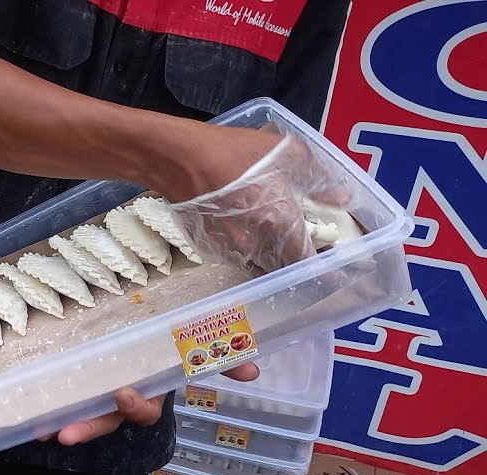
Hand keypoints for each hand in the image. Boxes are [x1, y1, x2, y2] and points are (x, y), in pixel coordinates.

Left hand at [49, 363, 259, 444]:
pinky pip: (61, 397)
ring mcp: (97, 393)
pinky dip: (47, 407)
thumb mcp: (192, 349)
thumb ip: (221, 360)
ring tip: (42, 432)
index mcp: (147, 391)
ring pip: (81, 414)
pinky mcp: (75, 382)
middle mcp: (121, 398)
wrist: (142, 334)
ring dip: (63, 424)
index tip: (124, 393)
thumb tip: (254, 371)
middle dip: (88, 428)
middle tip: (66, 435)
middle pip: (105, 420)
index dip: (135, 407)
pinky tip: (29, 416)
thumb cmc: (166, 343)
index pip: (143, 410)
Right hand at [156, 125, 355, 272]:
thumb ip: (318, 179)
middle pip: (282, 265)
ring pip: (257, 263)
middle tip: (305, 252)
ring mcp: (228, 247)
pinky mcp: (208, 246)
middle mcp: (254, 243)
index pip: (306, 259)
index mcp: (279, 222)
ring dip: (270, 258)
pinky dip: (246, 251)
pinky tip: (247, 235)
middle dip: (294, 263)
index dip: (322, 271)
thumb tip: (342, 198)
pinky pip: (235, 256)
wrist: (177, 157)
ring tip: (276, 245)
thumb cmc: (233, 151)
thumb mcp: (287, 152)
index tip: (334, 276)